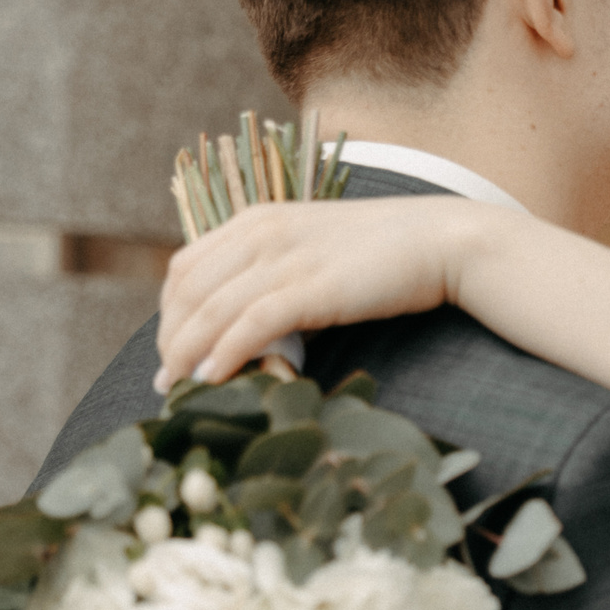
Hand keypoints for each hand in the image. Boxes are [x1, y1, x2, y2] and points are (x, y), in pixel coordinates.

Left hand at [153, 196, 496, 391]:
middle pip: (187, 291)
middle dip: (170, 339)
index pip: (185, 266)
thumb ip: (276, 273)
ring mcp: (286, 258)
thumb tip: (248, 324)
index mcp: (257, 220)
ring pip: (210, 310)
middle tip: (167, 380)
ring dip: (186, 354)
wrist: (441, 240)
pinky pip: (251, 324)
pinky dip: (226, 353)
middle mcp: (261, 233)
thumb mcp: (314, 249)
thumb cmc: (383, 253)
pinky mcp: (313, 287)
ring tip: (181, 389)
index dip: (169, 312)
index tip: (172, 349)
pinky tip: (215, 378)